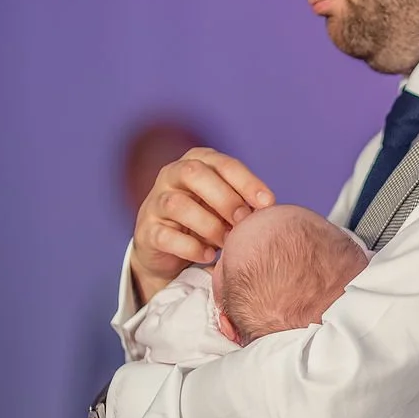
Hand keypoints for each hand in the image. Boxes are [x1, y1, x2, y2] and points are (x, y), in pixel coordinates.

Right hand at [130, 148, 273, 303]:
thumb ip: (245, 204)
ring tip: (227, 242)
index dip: (247, 181)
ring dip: (208, 225)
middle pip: (195, 173)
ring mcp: (155, 202)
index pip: (223, 163)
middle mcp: (172, 175)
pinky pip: (166, 236)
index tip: (268, 202)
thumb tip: (272, 211)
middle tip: (244, 221)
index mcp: (197, 162)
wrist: (170, 251)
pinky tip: (208, 255)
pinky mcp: (146, 231)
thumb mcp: (227, 207)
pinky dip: (190, 247)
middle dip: (225, 198)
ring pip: (177, 204)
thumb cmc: (207, 221)